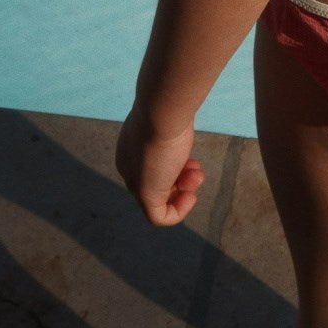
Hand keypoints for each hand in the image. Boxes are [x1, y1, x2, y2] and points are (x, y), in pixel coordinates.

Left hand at [115, 108, 205, 225]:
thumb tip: (180, 121)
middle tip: (197, 170)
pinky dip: (178, 212)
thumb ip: (172, 130)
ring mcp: (136, 181)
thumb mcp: (171, 122)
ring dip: (184, 192)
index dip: (176, 168)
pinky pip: (159, 217)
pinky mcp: (145, 195)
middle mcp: (130, 164)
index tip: (193, 161)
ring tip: (197, 177)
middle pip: (157, 181)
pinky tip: (191, 197)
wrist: (161, 110)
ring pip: (159, 198)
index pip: (152, 167)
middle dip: (181, 178)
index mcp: (131, 147)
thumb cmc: (169, 112)